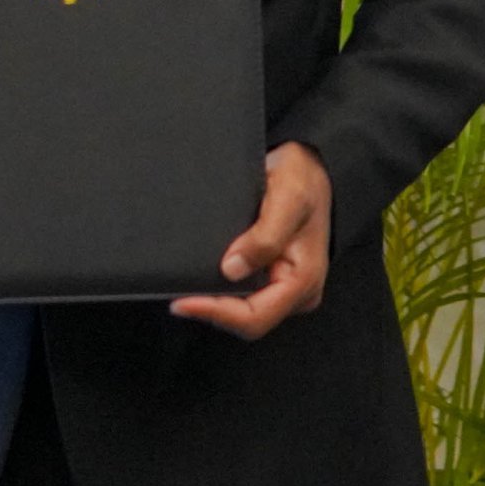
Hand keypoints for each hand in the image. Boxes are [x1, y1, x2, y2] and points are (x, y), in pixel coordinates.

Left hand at [173, 144, 331, 338]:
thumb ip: (264, 237)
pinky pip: (242, 294)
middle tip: (176, 294)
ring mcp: (283, 285)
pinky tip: (201, 276)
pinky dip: (219, 290)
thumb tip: (232, 269)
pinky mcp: (271, 275)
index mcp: (303, 280)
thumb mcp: (288, 199)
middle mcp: (295, 290)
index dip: (216, 313)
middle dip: (212, 309)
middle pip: (247, 319)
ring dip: (213, 301)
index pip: (256, 317)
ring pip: (242, 310)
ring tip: (185, 285)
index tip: (182, 302)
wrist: (308, 166)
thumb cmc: (303, 181)